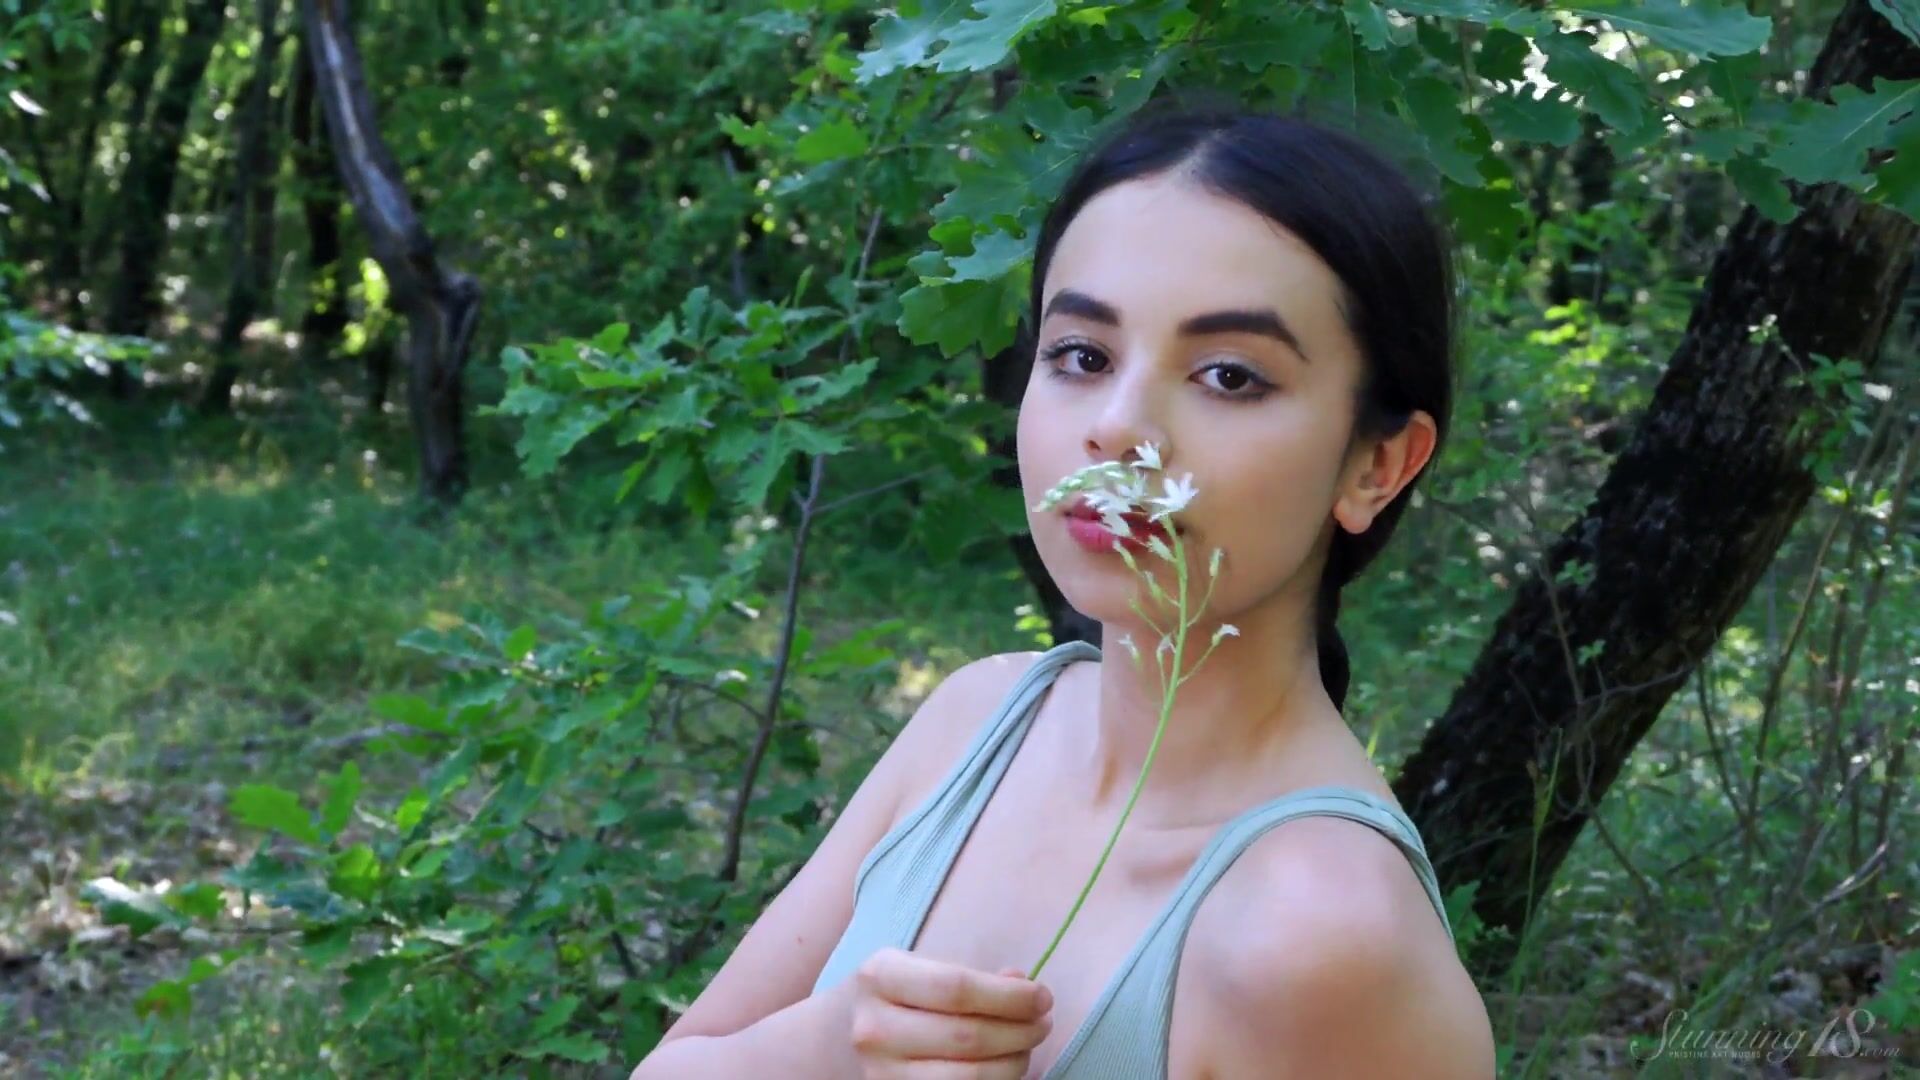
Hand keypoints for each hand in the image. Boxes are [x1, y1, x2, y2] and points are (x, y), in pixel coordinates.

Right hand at [836, 947, 1055, 1078]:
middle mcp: (874, 1028)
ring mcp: (880, 1075)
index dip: (1009, 996)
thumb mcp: (914, 969)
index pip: (956, 988)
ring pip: (966, 1078)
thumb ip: (967, 976)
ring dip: (1013, 1063)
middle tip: (1044, 1023)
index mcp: (881, 977)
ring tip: (1028, 1046)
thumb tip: (1023, 983)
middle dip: (1020, 1031)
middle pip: (967, 1037)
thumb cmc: (887, 997)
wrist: (829, 1042)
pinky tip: (1004, 1068)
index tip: (1042, 996)